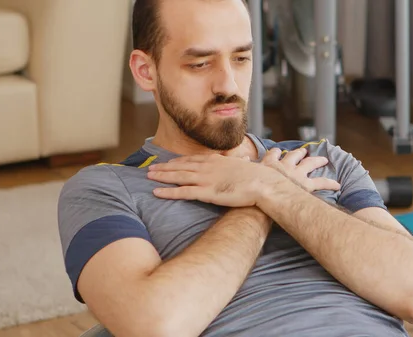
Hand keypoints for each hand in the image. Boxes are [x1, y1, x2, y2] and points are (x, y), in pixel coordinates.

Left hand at [146, 148, 339, 206]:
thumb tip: (243, 160)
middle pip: (181, 166)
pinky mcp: (207, 192)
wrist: (264, 184)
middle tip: (150, 168)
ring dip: (162, 177)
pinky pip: (183, 192)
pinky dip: (168, 192)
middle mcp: (208, 167)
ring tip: (149, 177)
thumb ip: (240, 163)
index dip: (178, 161)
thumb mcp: (247, 166)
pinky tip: (156, 192)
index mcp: (217, 160)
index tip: (168, 162)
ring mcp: (206, 179)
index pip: (193, 159)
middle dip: (164, 167)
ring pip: (178, 176)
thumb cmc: (259, 177)